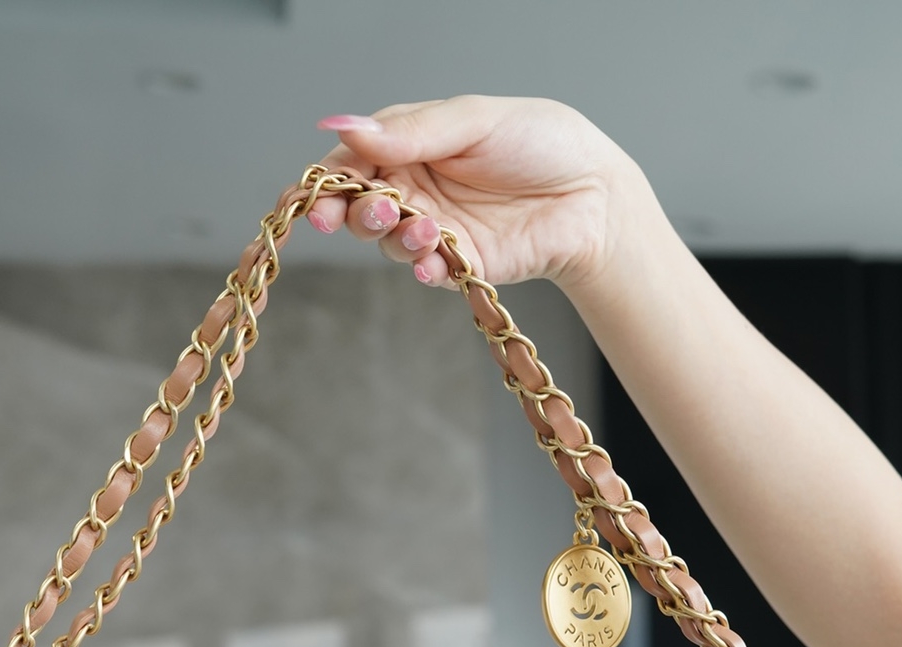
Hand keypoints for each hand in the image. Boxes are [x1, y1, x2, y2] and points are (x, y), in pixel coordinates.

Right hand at [308, 96, 641, 293]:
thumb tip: (343, 127)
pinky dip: (421, 268)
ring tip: (426, 228)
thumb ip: (411, 130)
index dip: (326, 180)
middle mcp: (417, 187)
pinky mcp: (459, 265)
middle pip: (359, 206)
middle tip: (374, 210)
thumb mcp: (473, 120)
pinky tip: (431, 260)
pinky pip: (424, 271)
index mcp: (412, 143)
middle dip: (353, 213)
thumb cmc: (541, 141)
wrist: (593, 193)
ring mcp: (436, 228)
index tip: (308, 199)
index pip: (352, 160)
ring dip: (395, 237)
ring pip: (387, 242)